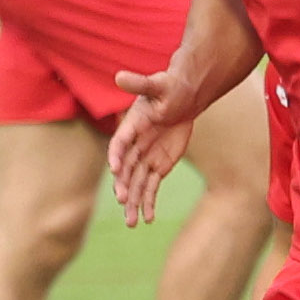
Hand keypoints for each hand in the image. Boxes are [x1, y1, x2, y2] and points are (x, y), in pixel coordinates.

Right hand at [105, 69, 202, 226]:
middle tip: (123, 201)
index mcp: (131, 126)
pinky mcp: (157, 167)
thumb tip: (119, 76)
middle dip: (124, 185)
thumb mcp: (158, 84)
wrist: (184, 97)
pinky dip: (149, 203)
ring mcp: (145, 158)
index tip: (115, 169)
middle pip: (125, 169)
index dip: (115, 155)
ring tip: (132, 223)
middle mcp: (134, 146)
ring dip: (133, 203)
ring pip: (136, 184)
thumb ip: (140, 84)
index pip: (119, 143)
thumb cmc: (170, 87)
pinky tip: (148, 219)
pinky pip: (151, 188)